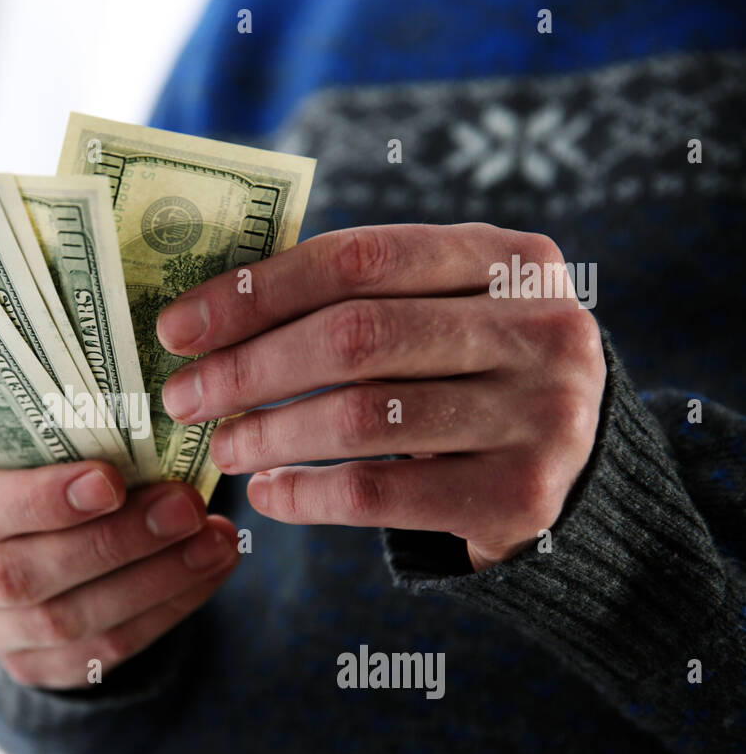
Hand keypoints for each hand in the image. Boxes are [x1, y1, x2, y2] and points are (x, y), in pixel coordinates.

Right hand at [0, 456, 239, 687]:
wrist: (26, 536)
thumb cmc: (36, 467)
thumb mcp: (31, 441)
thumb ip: (69, 435)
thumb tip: (152, 413)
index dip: (43, 501)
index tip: (112, 481)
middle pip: (24, 575)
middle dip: (115, 543)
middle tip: (185, 507)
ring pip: (69, 622)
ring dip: (155, 580)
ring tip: (214, 541)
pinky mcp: (35, 668)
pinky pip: (104, 652)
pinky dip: (166, 610)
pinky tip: (208, 571)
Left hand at [156, 223, 605, 570]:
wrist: (574, 471)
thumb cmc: (468, 375)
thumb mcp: (440, 313)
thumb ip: (356, 298)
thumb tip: (204, 319)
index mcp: (510, 259)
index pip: (358, 257)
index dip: (256, 292)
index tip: (178, 328)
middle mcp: (541, 328)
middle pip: (355, 337)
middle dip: (249, 369)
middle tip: (184, 398)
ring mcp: (541, 415)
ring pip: (361, 419)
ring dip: (269, 434)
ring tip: (222, 447)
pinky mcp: (520, 496)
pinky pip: (377, 495)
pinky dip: (304, 495)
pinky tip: (267, 493)